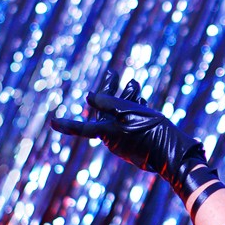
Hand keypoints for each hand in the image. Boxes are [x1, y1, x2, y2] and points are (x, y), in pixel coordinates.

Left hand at [50, 69, 218, 202]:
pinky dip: (136, 108)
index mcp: (107, 133)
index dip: (67, 124)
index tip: (52, 122)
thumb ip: (107, 103)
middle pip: (107, 112)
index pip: (82, 127)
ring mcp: (127, 141)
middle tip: (113, 73)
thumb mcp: (126, 111)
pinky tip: (141, 98)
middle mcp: (114, 139)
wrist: (172, 151)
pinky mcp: (140, 142)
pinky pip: (133, 122)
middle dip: (110, 91)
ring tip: (133, 82)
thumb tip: (89, 97)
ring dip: (127, 96)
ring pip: (123, 115)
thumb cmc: (149, 130)